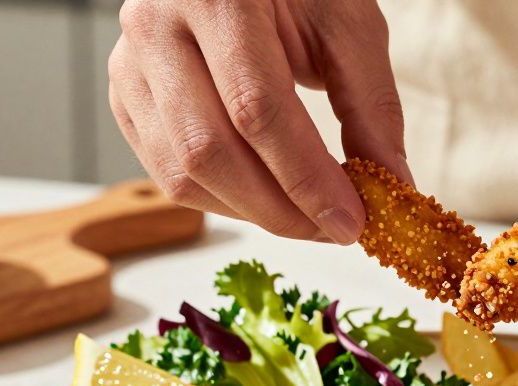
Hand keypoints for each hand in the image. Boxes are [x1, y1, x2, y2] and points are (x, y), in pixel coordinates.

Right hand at [109, 0, 408, 242]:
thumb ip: (370, 102)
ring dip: (251, 213)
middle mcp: (154, 26)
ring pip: (180, 173)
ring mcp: (128, 63)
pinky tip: (267, 199)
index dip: (305, 178)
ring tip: (306, 218)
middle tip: (333, 230)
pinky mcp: (125, 95)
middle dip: (279, 209)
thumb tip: (392, 182)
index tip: (350, 221)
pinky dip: (222, 200)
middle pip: (209, 150)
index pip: (256, 108)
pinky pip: (166, 171)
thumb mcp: (346, 22)